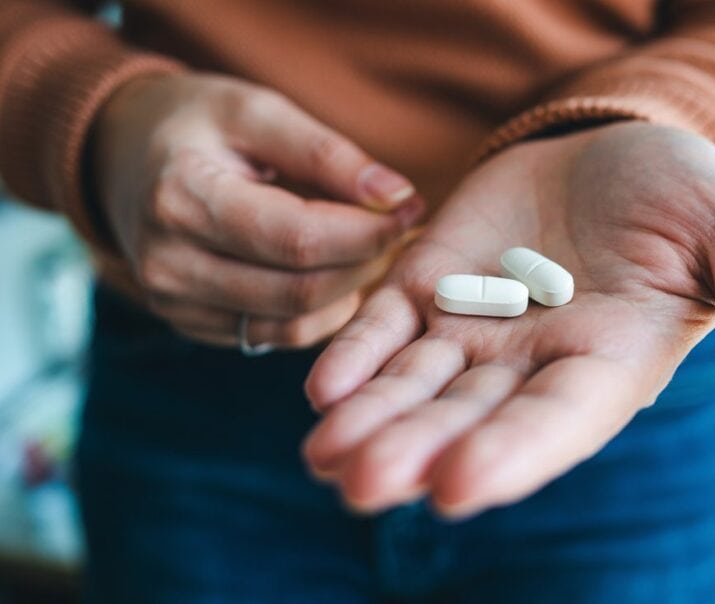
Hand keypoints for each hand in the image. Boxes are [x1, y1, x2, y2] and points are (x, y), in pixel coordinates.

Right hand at [92, 73, 423, 347]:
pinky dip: (320, 311)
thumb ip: (327, 153)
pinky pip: (276, 336)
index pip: (296, 239)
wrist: (123, 158)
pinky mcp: (191, 324)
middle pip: (300, 290)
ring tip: (370, 249)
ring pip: (294, 324)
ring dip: (349, 292)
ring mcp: (175, 302)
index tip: (407, 208)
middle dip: (366, 263)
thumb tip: (397, 195)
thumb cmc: (196, 124)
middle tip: (399, 230)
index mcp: (183, 197)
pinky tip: (335, 272)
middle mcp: (170, 263)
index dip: (365, 232)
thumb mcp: (256, 111)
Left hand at [302, 122, 714, 516]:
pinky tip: (322, 387)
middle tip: (361, 484)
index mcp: (605, 365)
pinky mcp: (431, 286)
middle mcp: (531, 365)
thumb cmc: (686, 195)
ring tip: (324, 455)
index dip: (510, 454)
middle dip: (416, 450)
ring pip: (417, 385)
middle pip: (468, 418)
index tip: (456, 487)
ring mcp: (475, 330)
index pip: (555, 422)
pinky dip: (357, 355)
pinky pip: (388, 329)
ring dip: (371, 420)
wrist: (612, 148)